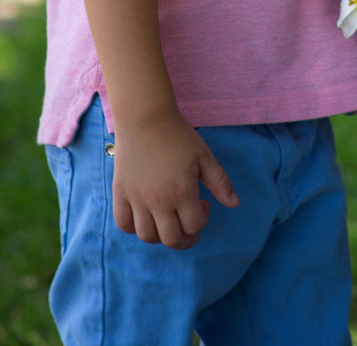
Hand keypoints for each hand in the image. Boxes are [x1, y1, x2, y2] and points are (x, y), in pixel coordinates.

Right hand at [108, 113, 237, 248]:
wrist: (145, 117)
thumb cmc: (178, 135)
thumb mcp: (204, 156)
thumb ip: (221, 182)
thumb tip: (235, 204)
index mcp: (182, 192)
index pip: (194, 226)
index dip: (203, 220)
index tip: (203, 205)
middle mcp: (158, 200)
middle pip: (171, 239)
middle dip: (184, 239)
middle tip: (188, 227)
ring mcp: (137, 198)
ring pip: (147, 236)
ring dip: (160, 236)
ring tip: (166, 222)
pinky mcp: (121, 193)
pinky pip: (123, 224)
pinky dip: (133, 228)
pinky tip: (144, 217)